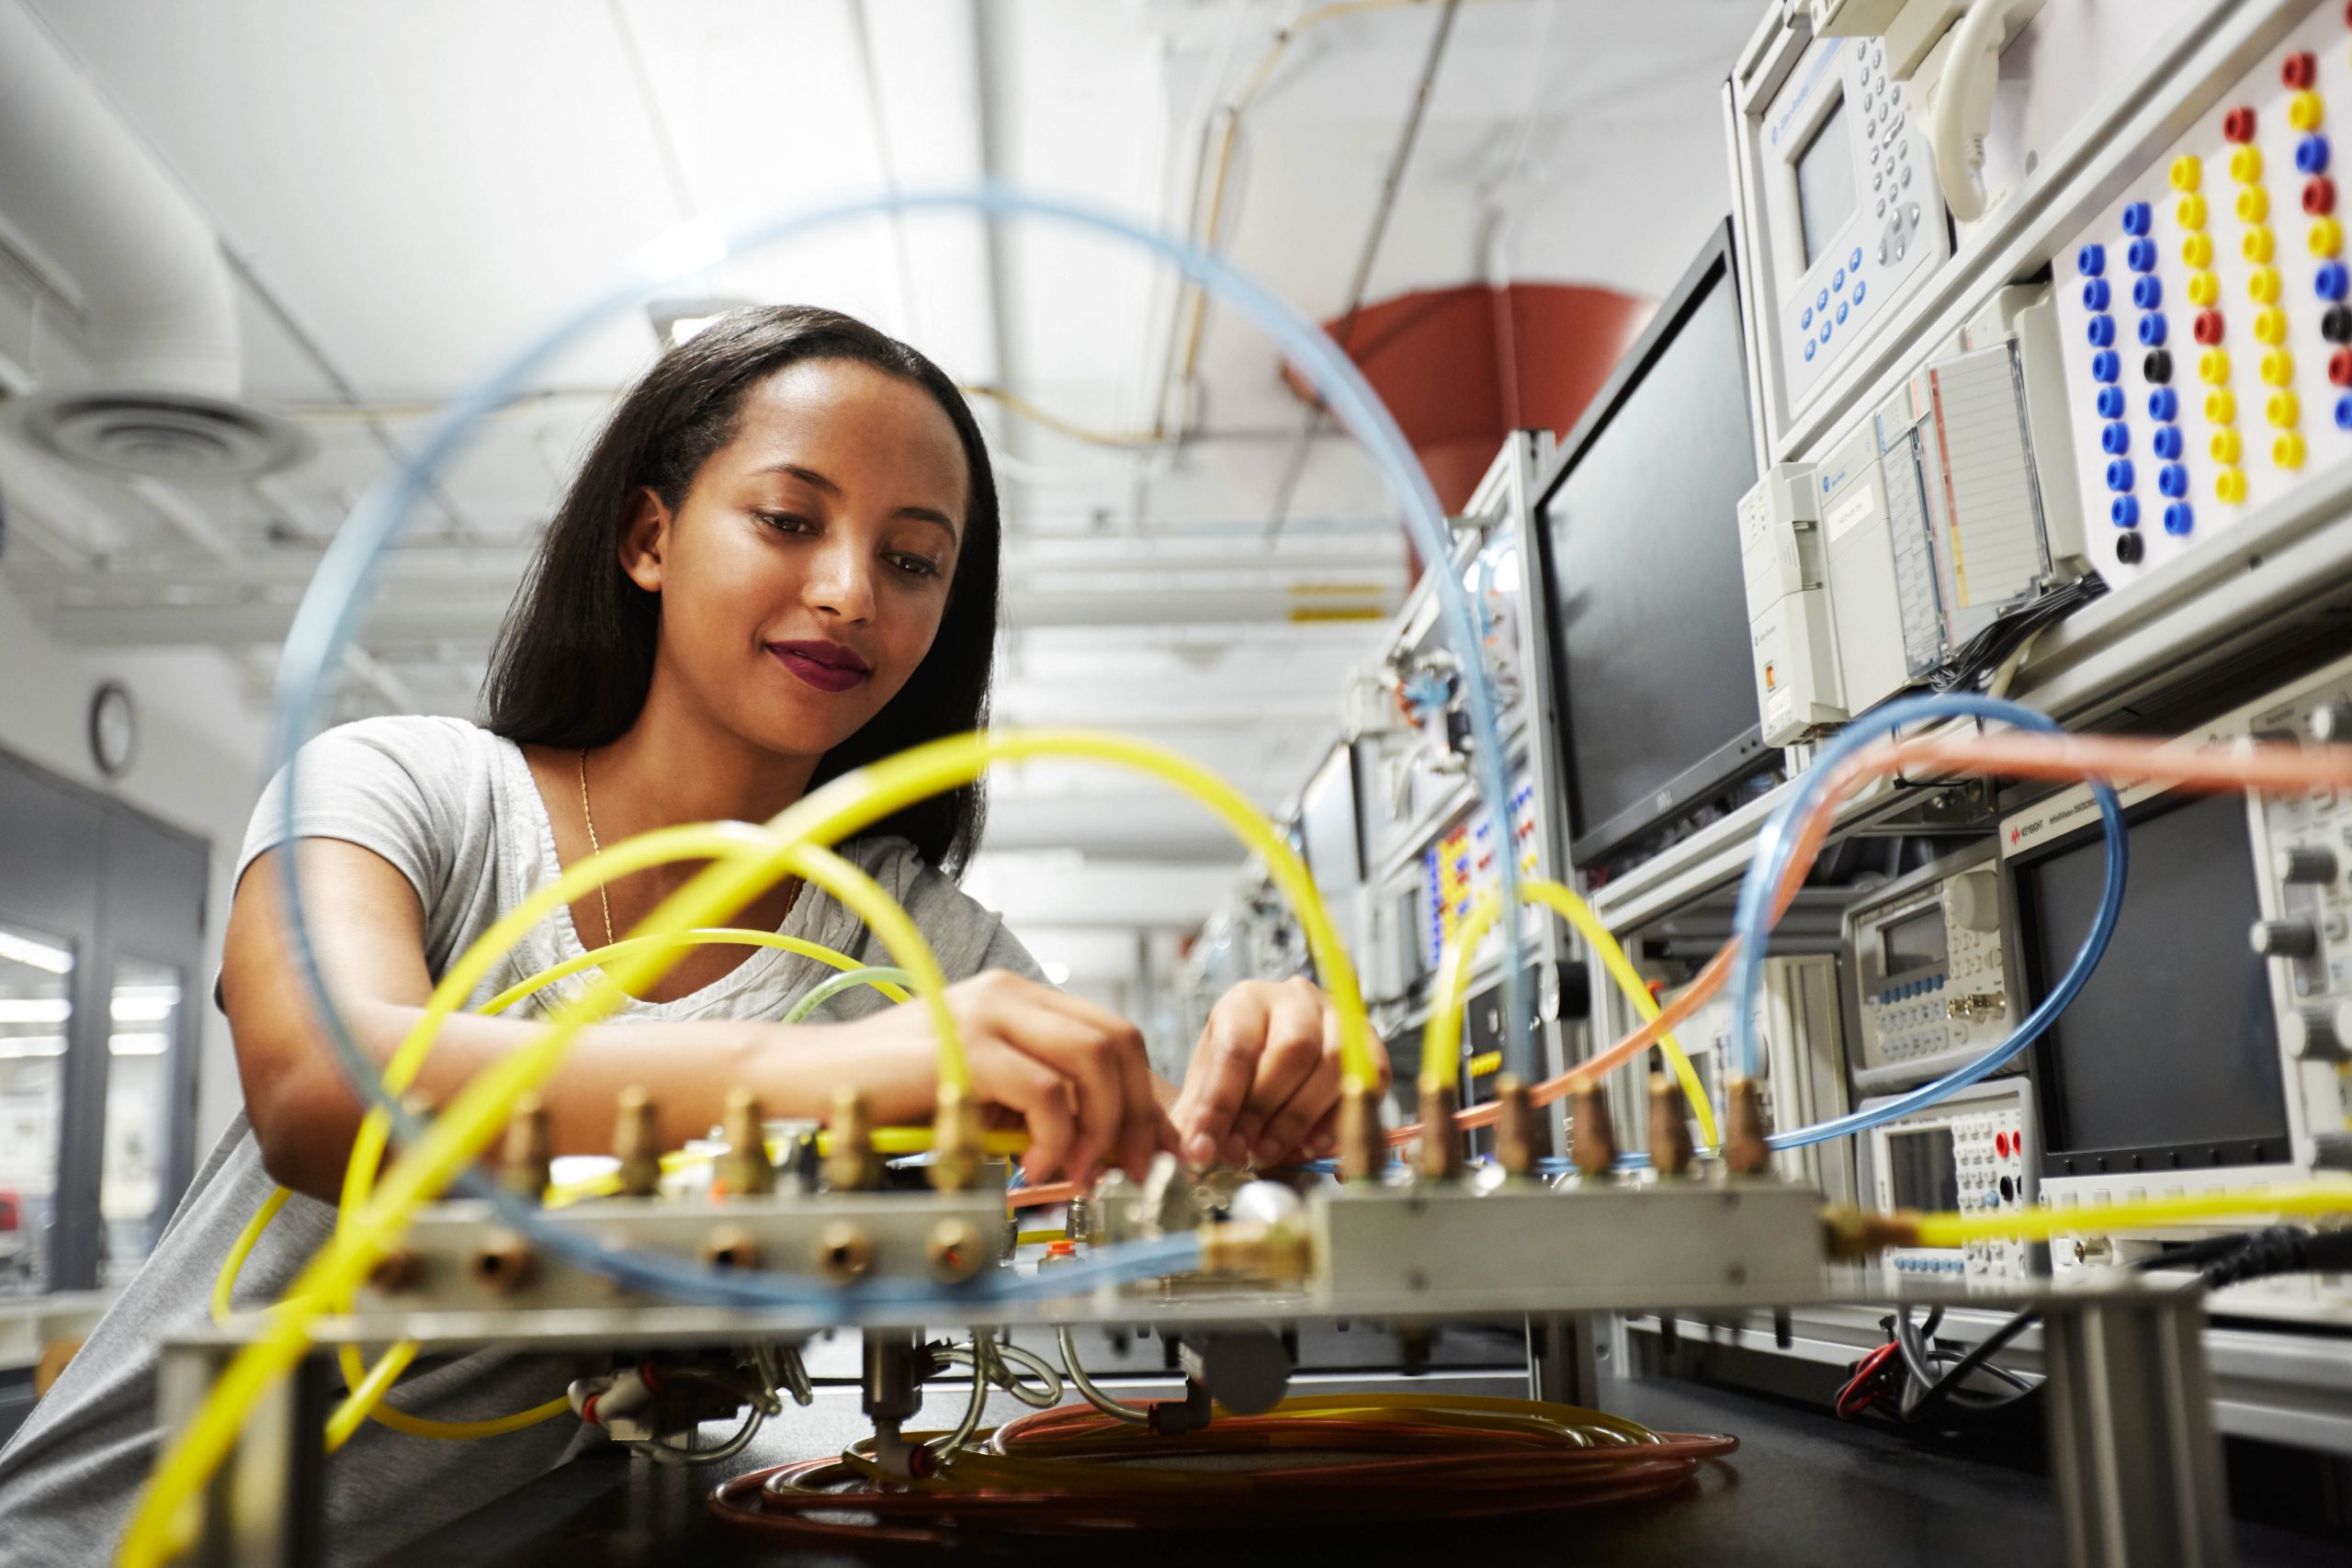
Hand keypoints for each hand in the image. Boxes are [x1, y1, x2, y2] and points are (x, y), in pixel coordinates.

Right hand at [815, 969, 1173, 1184]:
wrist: (803, 1083)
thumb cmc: (886, 1096)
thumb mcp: (981, 1098)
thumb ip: (1038, 1109)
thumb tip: (1109, 1147)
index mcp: (1017, 998)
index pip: (1114, 1034)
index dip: (1146, 1096)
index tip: (1156, 1150)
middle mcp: (1009, 993)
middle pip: (1119, 1042)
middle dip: (1138, 1114)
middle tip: (1130, 1170)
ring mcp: (987, 1014)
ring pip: (1095, 1062)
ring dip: (1102, 1130)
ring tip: (1081, 1176)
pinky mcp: (965, 1048)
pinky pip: (1047, 1094)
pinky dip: (1057, 1141)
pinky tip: (1035, 1171)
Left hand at [1168, 977, 1388, 1168]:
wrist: (1274, 1052)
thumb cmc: (1241, 1067)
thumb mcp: (1208, 1081)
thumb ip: (1197, 1114)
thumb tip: (1192, 1152)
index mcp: (1246, 1000)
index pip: (1236, 1048)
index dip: (1220, 1104)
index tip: (1204, 1147)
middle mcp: (1295, 999)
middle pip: (1292, 1050)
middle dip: (1264, 1111)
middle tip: (1241, 1152)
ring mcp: (1338, 1018)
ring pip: (1333, 1065)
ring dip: (1299, 1120)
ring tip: (1270, 1152)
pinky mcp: (1369, 1044)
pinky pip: (1367, 1081)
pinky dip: (1338, 1120)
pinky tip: (1309, 1145)